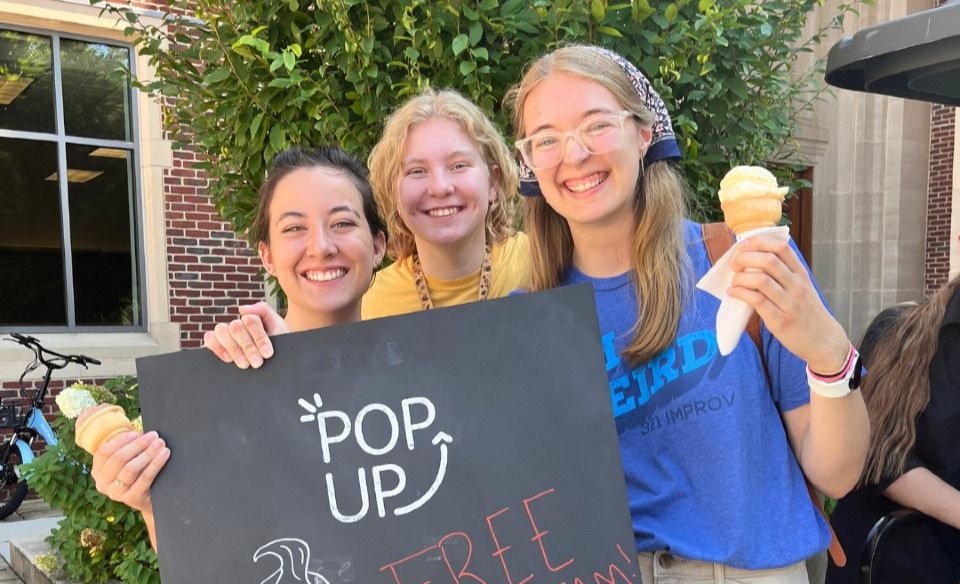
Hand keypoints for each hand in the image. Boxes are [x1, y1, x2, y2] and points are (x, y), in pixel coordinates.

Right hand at [90, 430, 169, 515]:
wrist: (148, 498)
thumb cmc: (138, 473)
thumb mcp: (127, 460)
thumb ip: (127, 447)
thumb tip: (140, 431)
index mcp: (98, 471)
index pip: (104, 452)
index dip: (121, 440)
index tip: (137, 433)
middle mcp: (103, 484)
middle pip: (118, 459)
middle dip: (138, 445)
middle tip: (154, 436)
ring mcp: (116, 493)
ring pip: (130, 469)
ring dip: (147, 453)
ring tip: (160, 444)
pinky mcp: (131, 499)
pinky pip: (144, 478)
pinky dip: (155, 464)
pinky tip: (164, 454)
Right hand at [203, 301, 287, 368]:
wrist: (279, 361)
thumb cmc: (279, 342)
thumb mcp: (278, 326)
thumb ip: (264, 310)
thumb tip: (241, 309)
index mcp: (251, 319)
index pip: (250, 320)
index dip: (259, 338)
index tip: (268, 353)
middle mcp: (237, 326)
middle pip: (235, 327)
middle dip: (247, 346)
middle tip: (257, 363)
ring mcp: (227, 335)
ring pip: (221, 331)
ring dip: (233, 349)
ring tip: (245, 365)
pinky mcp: (218, 346)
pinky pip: (209, 339)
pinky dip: (217, 348)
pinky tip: (229, 360)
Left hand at [727, 235, 849, 372]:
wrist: (823, 341)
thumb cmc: (807, 312)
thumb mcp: (802, 287)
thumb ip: (784, 273)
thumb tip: (753, 257)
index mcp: (801, 274)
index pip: (781, 247)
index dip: (758, 241)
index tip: (743, 245)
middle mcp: (797, 286)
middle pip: (768, 260)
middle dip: (745, 258)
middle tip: (735, 265)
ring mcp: (789, 304)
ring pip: (760, 280)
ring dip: (740, 277)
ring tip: (734, 282)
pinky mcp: (780, 321)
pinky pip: (756, 301)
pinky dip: (739, 293)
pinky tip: (732, 293)